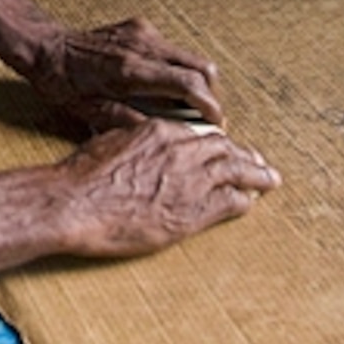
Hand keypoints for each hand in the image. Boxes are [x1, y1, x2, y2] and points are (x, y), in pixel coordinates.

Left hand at [23, 16, 223, 134]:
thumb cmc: (63, 82)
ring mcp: (143, 33)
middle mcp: (142, 46)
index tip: (217, 122)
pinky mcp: (141, 27)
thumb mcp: (89, 113)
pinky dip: (176, 68)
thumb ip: (128, 123)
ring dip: (195, 81)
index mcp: (130, 70)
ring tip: (185, 104)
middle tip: (205, 116)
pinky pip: (172, 49)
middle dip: (210, 94)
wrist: (46, 47)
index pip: (188, 83)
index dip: (210, 104)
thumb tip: (165, 136)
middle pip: (201, 67)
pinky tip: (161, 85)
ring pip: (190, 56)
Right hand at [55, 119, 279, 256]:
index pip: (200, 134)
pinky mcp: (189, 212)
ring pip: (235, 172)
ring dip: (256, 175)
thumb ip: (133, 138)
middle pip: (225, 149)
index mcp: (161, 131)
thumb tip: (139, 142)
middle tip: (258, 162)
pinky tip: (250, 201)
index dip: (218, 141)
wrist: (74, 202)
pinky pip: (228, 202)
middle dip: (244, 155)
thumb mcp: (109, 140)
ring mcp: (188, 182)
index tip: (226, 147)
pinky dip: (243, 200)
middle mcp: (181, 152)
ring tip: (269, 179)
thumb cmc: (82, 174)